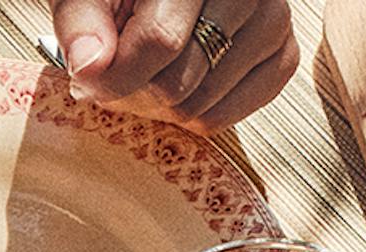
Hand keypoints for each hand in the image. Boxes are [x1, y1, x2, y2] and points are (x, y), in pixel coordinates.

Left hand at [48, 0, 298, 125]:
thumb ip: (82, 21)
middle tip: (122, 70)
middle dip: (137, 90)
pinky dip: (194, 114)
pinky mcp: (283, 55)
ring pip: (201, 105)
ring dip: (162, 104)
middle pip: (179, 82)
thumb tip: (91, 66)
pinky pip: (228, 117)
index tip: (88, 81)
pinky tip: (182, 81)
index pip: (160, 41)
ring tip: (153, 69)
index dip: (115, 76)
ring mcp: (273, 21)